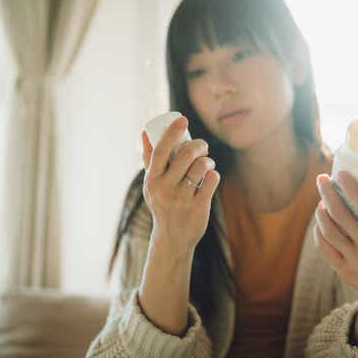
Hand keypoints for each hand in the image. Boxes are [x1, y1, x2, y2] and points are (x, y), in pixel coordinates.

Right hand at [141, 116, 220, 256]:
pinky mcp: (198, 207)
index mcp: (152, 179)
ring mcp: (182, 199)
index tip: (183, 119)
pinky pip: (212, 180)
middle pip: (186, 155)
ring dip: (208, 160)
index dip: (172, 132)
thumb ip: (149, 159)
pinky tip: (211, 177)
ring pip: (201, 166)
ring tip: (207, 163)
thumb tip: (143, 132)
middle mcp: (165, 188)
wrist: (172, 238)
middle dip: (199, 145)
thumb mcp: (152, 184)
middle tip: (202, 146)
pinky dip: (214, 174)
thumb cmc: (163, 204)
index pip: (161, 150)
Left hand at [313, 168, 357, 346]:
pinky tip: (320, 220)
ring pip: (330, 232)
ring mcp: (355, 260)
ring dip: (321, 213)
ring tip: (320, 201)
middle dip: (328, 194)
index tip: (341, 173)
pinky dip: (319, 231)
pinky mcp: (343, 270)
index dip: (351, 189)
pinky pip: (324, 247)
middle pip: (342, 216)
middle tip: (322, 179)